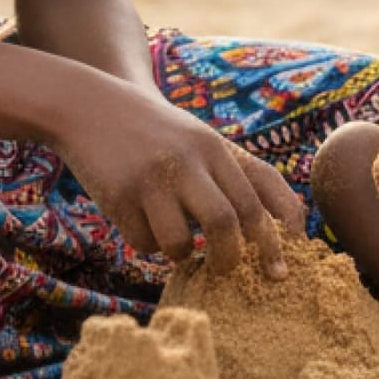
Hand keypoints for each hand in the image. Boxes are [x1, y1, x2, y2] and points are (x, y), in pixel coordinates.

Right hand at [52, 83, 305, 277]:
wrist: (91, 107)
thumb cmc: (159, 134)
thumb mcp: (202, 141)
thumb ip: (238, 174)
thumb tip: (287, 222)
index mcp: (214, 148)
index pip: (257, 199)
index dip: (274, 240)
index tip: (280, 271)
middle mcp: (187, 161)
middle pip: (226, 223)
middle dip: (230, 258)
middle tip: (225, 268)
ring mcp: (152, 179)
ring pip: (182, 243)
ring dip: (183, 254)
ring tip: (177, 243)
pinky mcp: (120, 197)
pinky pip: (145, 242)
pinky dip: (149, 244)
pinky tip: (142, 222)